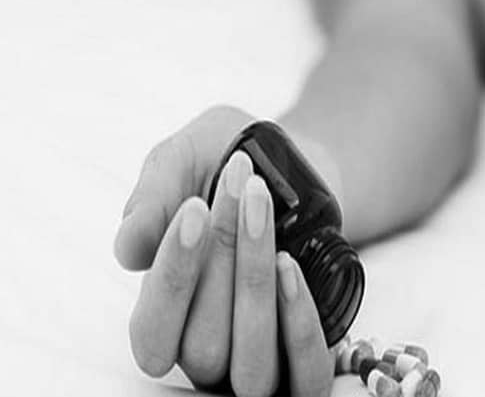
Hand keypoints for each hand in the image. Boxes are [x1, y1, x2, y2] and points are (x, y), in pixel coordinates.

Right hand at [114, 107, 334, 395]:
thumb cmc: (228, 164)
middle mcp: (211, 348)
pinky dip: (299, 323)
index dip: (170, 277)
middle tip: (240, 184)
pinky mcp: (307, 354)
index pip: (152, 333)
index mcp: (168, 315)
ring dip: (256, 282)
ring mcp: (262, 356)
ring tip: (262, 208)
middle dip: (222, 258)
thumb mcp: (183, 160)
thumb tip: (129, 249)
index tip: (194, 209)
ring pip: (252, 365)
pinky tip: (290, 265)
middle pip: (203, 347)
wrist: (293, 166)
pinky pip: (306, 371)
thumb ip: (153, 199)